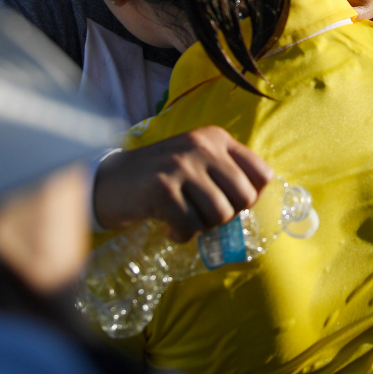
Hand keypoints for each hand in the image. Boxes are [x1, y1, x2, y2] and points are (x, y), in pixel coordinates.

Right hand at [94, 126, 273, 241]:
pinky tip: (168, 227)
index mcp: (216, 137)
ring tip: (185, 218)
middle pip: (244, 197)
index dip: (252, 197)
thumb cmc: (162, 176)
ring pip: (220, 214)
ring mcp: (181, 166)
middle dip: (228, 216)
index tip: (231, 202)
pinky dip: (182, 235)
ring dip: (204, 227)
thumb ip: (227, 173)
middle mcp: (202, 146)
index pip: (262, 173)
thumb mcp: (198, 161)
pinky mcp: (162, 189)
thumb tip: (255, 202)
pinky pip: (191, 226)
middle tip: (204, 214)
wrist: (110, 180)